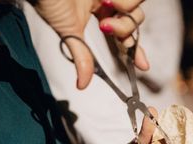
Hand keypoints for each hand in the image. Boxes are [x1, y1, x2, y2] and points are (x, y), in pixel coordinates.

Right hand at [32, 0, 148, 88]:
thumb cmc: (48, 0)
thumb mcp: (70, 33)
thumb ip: (82, 57)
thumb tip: (82, 84)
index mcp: (100, 14)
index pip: (124, 36)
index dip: (136, 51)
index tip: (143, 66)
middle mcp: (109, 2)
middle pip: (134, 23)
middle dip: (124, 30)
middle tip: (105, 27)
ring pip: (138, 10)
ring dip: (125, 14)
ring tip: (105, 5)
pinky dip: (125, 3)